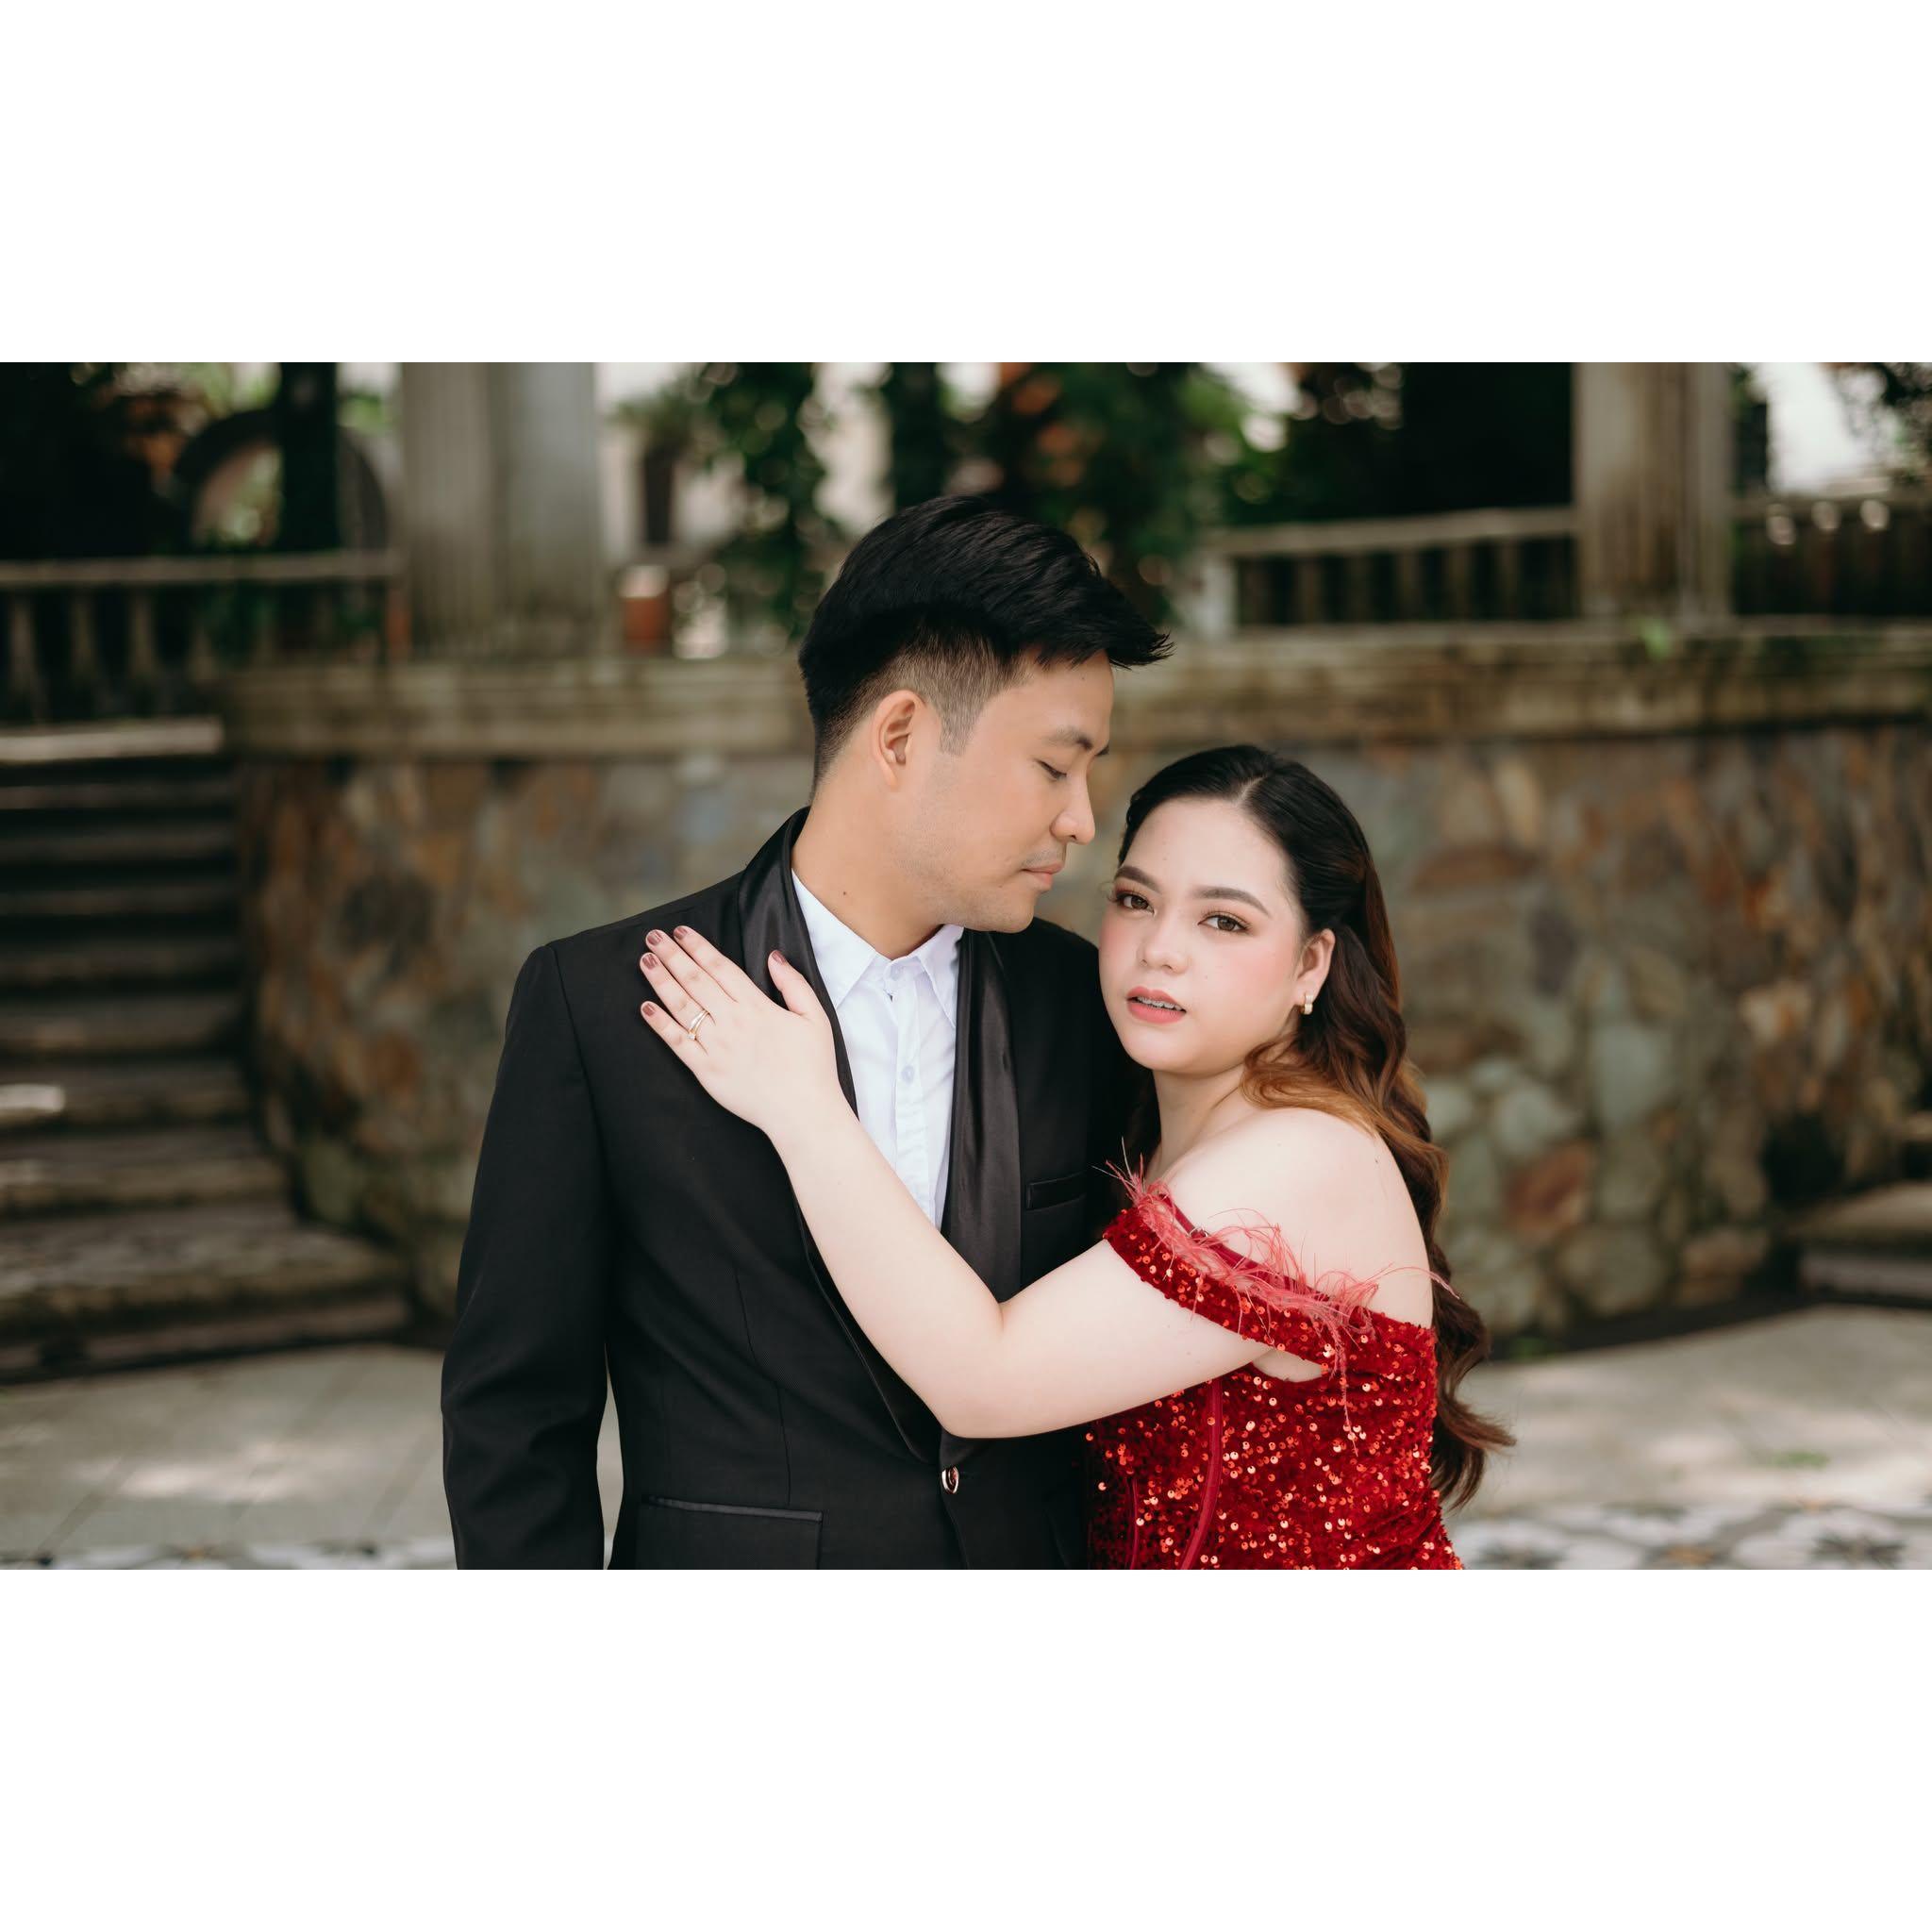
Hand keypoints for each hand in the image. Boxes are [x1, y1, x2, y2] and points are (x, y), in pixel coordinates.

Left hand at [637, 925, 838, 1143]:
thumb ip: (794, 984)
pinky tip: (646, 1007)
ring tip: (645, 962)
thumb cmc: (813, 1067)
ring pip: (682, 1007)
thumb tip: (774, 957)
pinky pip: (677, 1043)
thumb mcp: (816, 1018)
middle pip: (695, 981)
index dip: (698, 947)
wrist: (803, 1112)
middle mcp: (732, 1022)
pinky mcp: (706, 1071)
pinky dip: (660, 1024)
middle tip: (652, 937)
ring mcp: (716, 1046)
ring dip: (661, 981)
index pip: (721, 968)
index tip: (680, 932)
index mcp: (757, 1007)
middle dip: (672, 956)